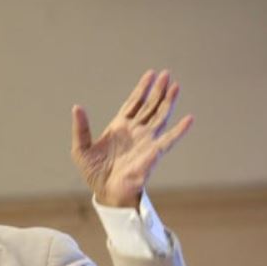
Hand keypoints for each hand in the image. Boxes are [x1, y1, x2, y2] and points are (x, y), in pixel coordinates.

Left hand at [71, 70, 192, 207]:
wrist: (106, 192)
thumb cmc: (94, 173)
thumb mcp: (81, 149)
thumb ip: (81, 128)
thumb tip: (77, 107)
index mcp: (119, 127)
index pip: (134, 103)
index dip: (142, 88)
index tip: (150, 74)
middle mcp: (135, 131)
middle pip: (150, 105)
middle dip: (158, 90)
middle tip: (166, 73)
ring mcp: (146, 140)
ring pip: (160, 116)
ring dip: (168, 101)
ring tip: (176, 86)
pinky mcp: (153, 153)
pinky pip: (169, 139)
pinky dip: (180, 130)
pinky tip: (189, 119)